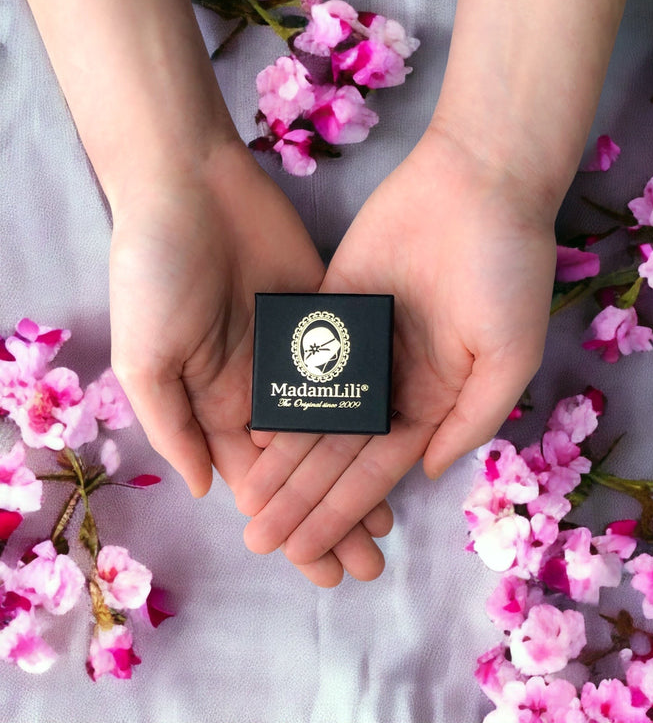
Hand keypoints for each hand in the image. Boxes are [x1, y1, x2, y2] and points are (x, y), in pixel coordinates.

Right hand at [107, 141, 386, 585]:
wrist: (190, 186)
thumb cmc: (154, 271)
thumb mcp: (146, 356)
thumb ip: (173, 424)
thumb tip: (203, 490)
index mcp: (218, 403)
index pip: (262, 483)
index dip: (291, 524)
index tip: (322, 569)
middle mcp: (264, 386)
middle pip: (309, 464)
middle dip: (335, 512)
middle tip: (371, 561)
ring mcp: (300, 350)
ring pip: (340, 424)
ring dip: (362, 469)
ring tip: (393, 517)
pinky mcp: (330, 313)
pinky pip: (358, 368)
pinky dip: (377, 406)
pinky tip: (405, 440)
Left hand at [237, 127, 557, 570]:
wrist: (479, 183)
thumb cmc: (507, 270)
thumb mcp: (510, 356)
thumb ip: (472, 419)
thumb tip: (428, 471)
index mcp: (435, 397)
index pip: (381, 468)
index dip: (345, 510)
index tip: (309, 550)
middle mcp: (394, 378)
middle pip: (340, 451)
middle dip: (304, 497)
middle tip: (262, 538)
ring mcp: (362, 343)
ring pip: (314, 413)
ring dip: (284, 458)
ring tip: (248, 500)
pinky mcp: (333, 304)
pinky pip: (301, 358)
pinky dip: (278, 394)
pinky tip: (250, 430)